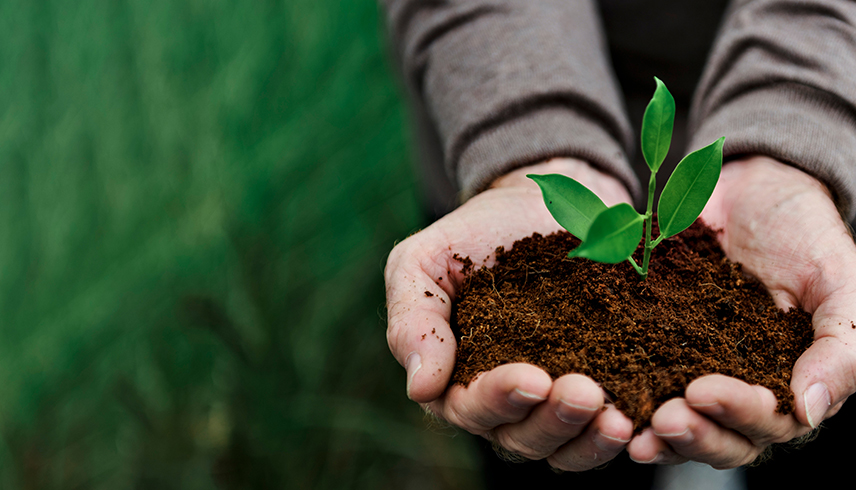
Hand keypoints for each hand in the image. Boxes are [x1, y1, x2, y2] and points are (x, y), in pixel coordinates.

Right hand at [385, 158, 636, 469]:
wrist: (539, 203)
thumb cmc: (472, 234)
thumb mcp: (423, 262)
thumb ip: (413, 320)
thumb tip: (420, 388)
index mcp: (456, 378)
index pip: (470, 407)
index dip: (499, 399)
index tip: (531, 377)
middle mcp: (505, 401)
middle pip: (522, 437)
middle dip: (552, 421)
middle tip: (584, 393)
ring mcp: (553, 398)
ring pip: (565, 445)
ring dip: (589, 438)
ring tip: (616, 417)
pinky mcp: (600, 384)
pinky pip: (605, 427)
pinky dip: (620, 431)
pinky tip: (641, 419)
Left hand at [627, 156, 855, 467]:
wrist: (750, 189)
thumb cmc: (805, 235)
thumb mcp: (840, 280)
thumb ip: (839, 345)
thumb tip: (809, 411)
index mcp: (787, 383)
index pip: (768, 423)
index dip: (738, 414)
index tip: (702, 390)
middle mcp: (737, 387)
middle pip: (718, 435)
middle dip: (691, 434)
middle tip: (662, 418)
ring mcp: (691, 368)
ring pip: (675, 420)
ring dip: (651, 430)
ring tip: (623, 423)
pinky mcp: (651, 344)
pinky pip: (633, 377)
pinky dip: (618, 390)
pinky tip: (597, 392)